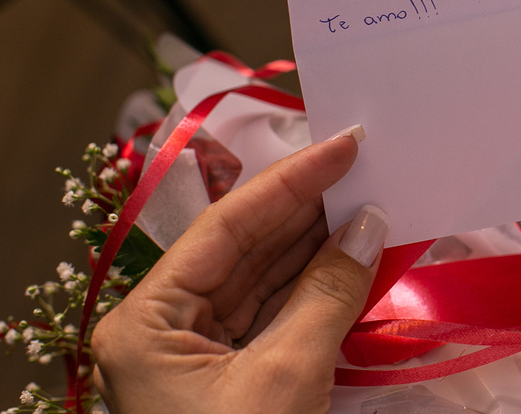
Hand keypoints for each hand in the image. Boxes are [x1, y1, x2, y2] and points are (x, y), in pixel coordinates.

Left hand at [92, 130, 388, 413]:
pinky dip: (322, 287)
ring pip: (268, 279)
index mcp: (148, 320)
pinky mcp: (239, 377)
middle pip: (246, 248)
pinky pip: (282, 314)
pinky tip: (357, 255)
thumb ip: (328, 293)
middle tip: (368, 166)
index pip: (227, 227)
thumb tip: (371, 225)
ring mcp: (204, 353)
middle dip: (309, 209)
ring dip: (321, 244)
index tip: (346, 142)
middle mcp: (168, 327)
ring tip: (372, 202)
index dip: (291, 180)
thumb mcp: (284, 377)